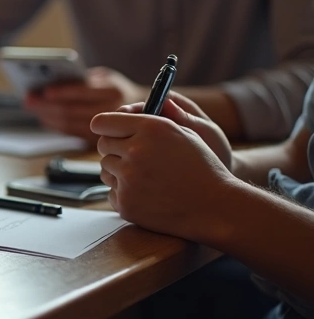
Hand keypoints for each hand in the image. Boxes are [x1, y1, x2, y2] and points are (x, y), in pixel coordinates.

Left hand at [24, 67, 145, 139]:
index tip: (45, 90)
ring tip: (34, 107)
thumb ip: (85, 79)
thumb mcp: (106, 77)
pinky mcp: (102, 140)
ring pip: (70, 124)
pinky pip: (73, 133)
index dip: (62, 91)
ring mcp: (107, 129)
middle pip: (72, 110)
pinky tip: (46, 118)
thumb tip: (54, 82)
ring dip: (48, 116)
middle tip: (29, 99)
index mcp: (113, 91)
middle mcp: (111, 111)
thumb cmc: (117, 90)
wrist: (145, 112)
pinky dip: (56, 125)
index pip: (83, 91)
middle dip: (47, 105)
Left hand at [91, 102, 238, 242]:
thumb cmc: (201, 167)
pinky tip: (147, 193)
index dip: (106, 126)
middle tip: (133, 156)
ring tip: (145, 176)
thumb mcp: (183, 133)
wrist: (216, 207)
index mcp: (150, 129)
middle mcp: (136, 152)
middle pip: (102, 145)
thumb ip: (149, 120)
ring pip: (105, 169)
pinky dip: (125, 193)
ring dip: (118, 171)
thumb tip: (121, 111)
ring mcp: (129, 180)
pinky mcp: (126, 203)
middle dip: (115, 148)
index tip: (109, 132)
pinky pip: (111, 192)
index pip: (103, 122)